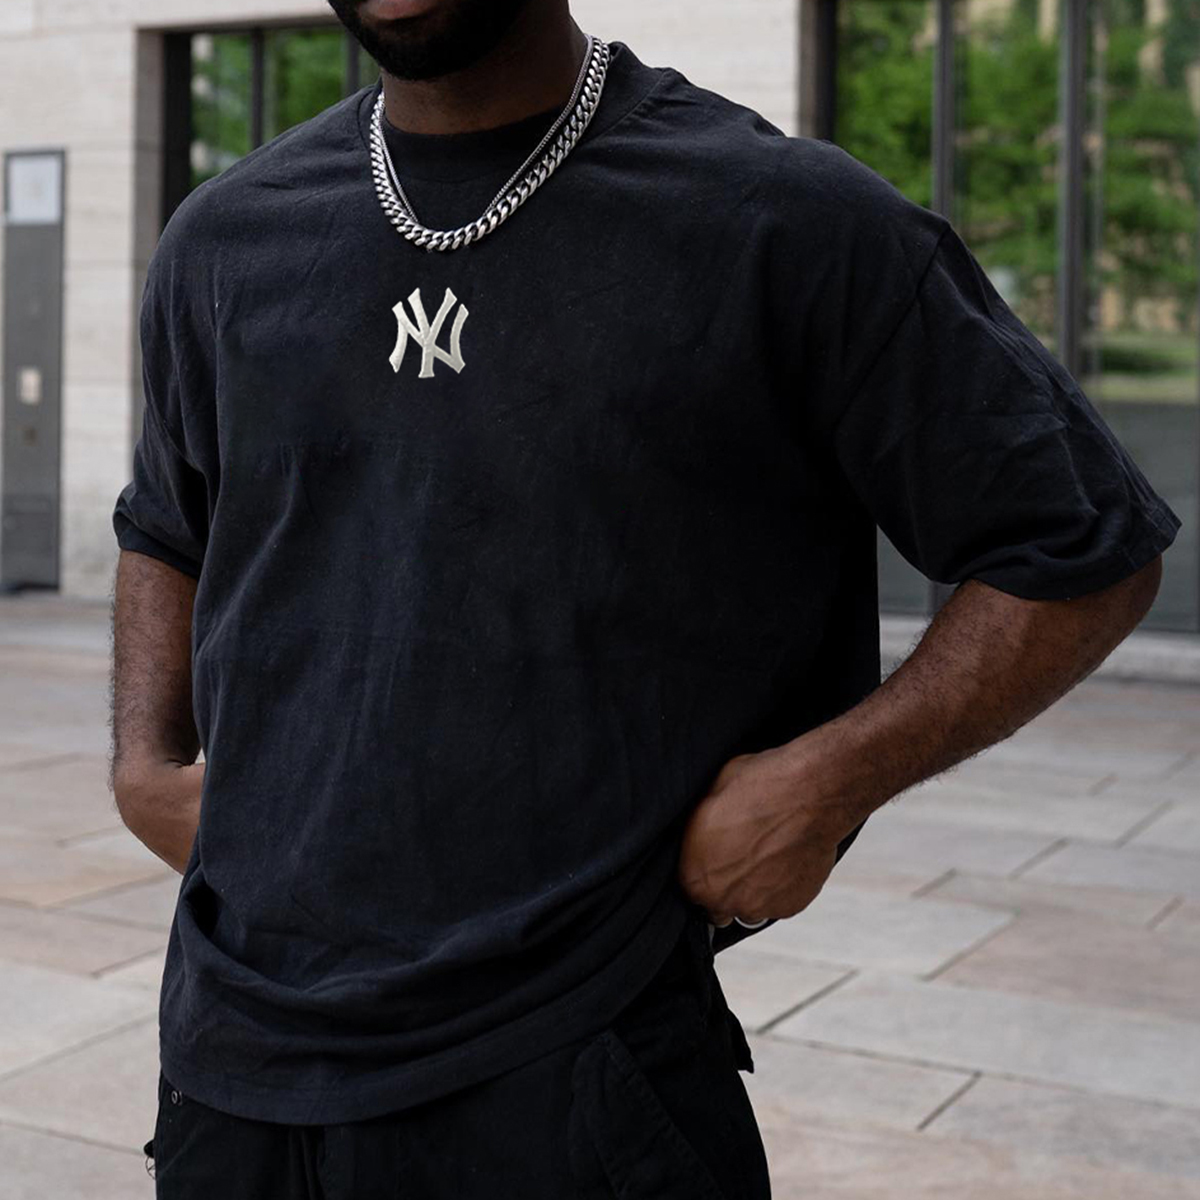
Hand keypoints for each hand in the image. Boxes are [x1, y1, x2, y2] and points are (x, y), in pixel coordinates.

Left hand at [677, 740, 849, 927]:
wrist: (808, 793)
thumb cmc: (757, 789)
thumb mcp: (708, 800)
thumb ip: (698, 834)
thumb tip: (699, 837)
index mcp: (696, 878)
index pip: (689, 890)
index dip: (702, 872)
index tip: (713, 858)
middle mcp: (725, 901)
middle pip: (717, 908)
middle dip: (724, 888)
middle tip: (738, 858)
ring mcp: (761, 907)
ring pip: (750, 908)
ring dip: (753, 890)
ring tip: (765, 857)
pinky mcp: (792, 905)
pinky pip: (780, 902)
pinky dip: (782, 887)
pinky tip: (785, 858)